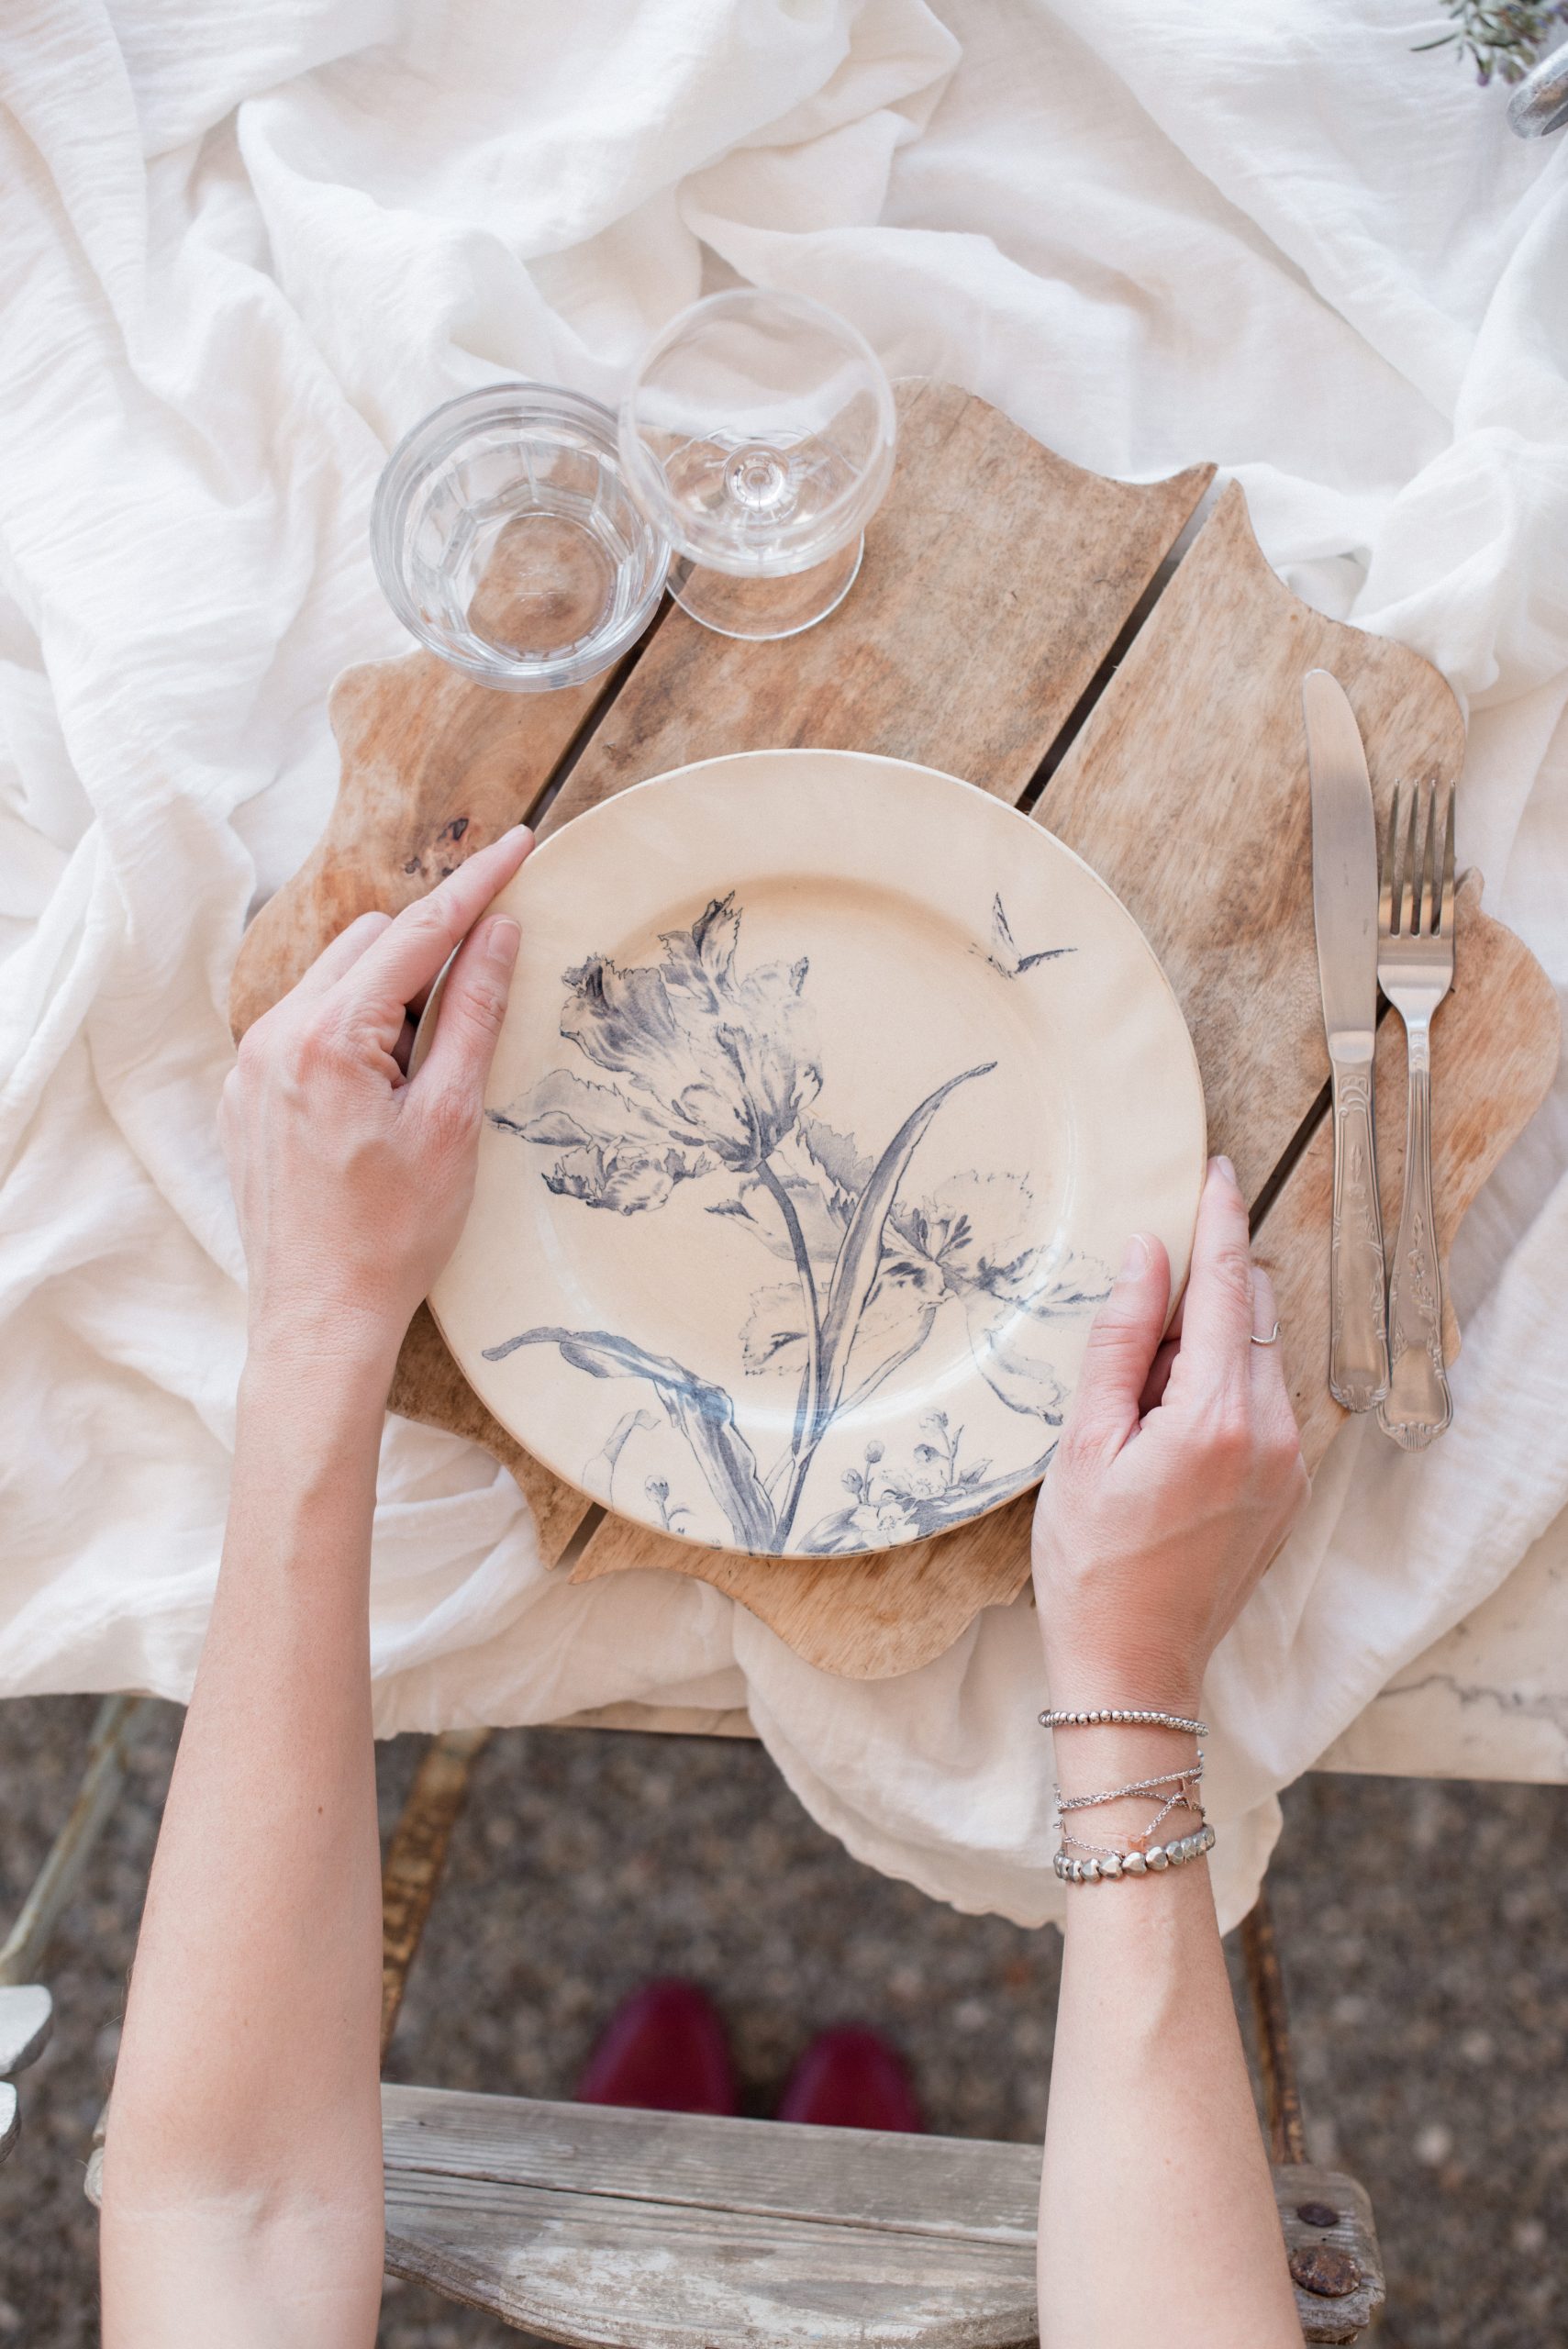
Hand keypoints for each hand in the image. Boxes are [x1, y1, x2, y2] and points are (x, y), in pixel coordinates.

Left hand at [221, 828, 533, 1371]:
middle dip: (430, 950)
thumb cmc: (393, 1234)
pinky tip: (385, 1092)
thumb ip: (472, 1014)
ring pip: (335, 980)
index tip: (517, 843)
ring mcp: (251, 1065)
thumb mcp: (452, 1119)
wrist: (319, 1317)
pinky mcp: (245, 1095)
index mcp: (329, 1037)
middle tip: (481, 1002)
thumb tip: (497, 934)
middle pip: (369, 944)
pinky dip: (354, 1029)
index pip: (417, 932)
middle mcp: (275, 1036)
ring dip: (390, 993)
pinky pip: (305, 1025)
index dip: (475, 885)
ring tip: (426, 1075)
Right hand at [1031, 1156, 1308, 1714]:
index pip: (1225, 1287)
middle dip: (1199, 1294)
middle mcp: (1272, 1432)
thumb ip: (1118, 1341)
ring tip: (1135, 1409)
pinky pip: (1262, 1403)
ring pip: (1257, 1357)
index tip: (1215, 1171)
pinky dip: (1219, 1389)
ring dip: (1205, 1348)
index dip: (1218, 1221)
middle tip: (1129, 1336)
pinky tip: (1163, 1435)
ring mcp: (1289, 1463)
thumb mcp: (1081, 1445)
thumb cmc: (1092, 1563)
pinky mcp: (1289, 1487)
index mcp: (1215, 1415)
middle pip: (1251, 1313)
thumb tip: (1145, 1257)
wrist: (1134, 1665)